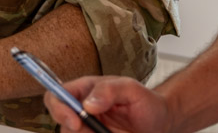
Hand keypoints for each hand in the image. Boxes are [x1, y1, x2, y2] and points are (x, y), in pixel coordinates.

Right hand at [44, 76, 170, 132]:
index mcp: (83, 91)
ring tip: (110, 132)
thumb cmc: (146, 101)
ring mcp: (87, 128)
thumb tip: (88, 103)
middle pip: (62, 123)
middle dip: (77, 131)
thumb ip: (109, 90)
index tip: (75, 122)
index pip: (56, 96)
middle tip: (98, 132)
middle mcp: (81, 111)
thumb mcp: (131, 89)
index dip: (59, 109)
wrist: (161, 122)